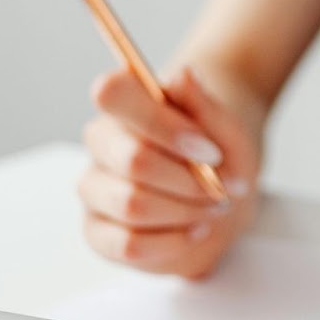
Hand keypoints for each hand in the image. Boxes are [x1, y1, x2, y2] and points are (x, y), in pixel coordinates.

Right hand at [79, 66, 259, 278]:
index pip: (110, 93)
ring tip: (215, 207)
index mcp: (123, 102)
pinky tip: (196, 229)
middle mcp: (101, 143)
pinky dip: (174, 241)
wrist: (220, 190)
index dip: (162, 124)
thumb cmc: (217, 150)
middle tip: (224, 187)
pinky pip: (129, 244)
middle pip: (134, 160)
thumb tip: (183, 75)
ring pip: (133, 205)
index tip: (209, 150)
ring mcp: (94, 189)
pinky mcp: (98, 233)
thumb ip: (203, 102)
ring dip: (186, 211)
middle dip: (190, 180)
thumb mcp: (225, 125)